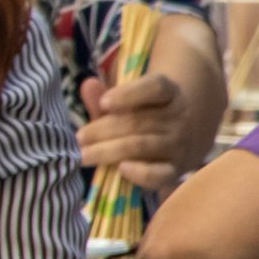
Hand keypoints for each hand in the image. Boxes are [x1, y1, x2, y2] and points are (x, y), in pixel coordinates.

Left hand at [79, 70, 190, 193]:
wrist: (177, 141)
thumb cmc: (143, 116)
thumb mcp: (126, 102)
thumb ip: (104, 96)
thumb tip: (88, 85)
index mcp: (170, 93)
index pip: (156, 88)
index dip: (129, 94)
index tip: (103, 103)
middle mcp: (179, 118)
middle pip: (139, 121)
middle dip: (103, 130)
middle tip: (79, 138)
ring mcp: (178, 145)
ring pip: (141, 145)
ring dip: (109, 150)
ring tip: (84, 154)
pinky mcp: (175, 170)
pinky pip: (159, 174)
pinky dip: (140, 172)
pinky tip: (120, 168)